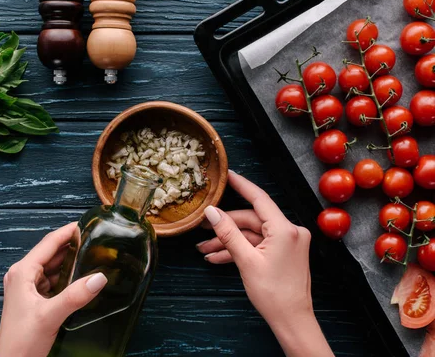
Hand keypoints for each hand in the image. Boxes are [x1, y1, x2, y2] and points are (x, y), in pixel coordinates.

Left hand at [0, 222, 107, 356]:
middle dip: (72, 245)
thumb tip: (99, 277)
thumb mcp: (49, 316)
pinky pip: (53, 281)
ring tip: (93, 255)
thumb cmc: (21, 343)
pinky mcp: (34, 300)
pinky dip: (67, 277)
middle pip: (51, 253)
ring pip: (53, 267)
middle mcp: (22, 276)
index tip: (86, 223)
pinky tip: (81, 277)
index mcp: (22, 272)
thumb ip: (75, 296)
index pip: (49, 243)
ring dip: (70, 262)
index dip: (68, 231)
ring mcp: (27, 288)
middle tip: (95, 239)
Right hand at [197, 171, 332, 356]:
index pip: (259, 199)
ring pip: (252, 234)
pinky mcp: (284, 252)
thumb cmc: (274, 294)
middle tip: (202, 232)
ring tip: (205, 251)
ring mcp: (288, 242)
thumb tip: (211, 212)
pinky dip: (240, 250)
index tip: (227, 174)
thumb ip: (228, 233)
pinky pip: (258, 244)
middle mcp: (290, 231)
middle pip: (251, 220)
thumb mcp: (246, 261)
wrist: (292, 320)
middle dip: (225, 227)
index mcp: (285, 230)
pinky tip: (219, 258)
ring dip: (229, 242)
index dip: (241, 185)